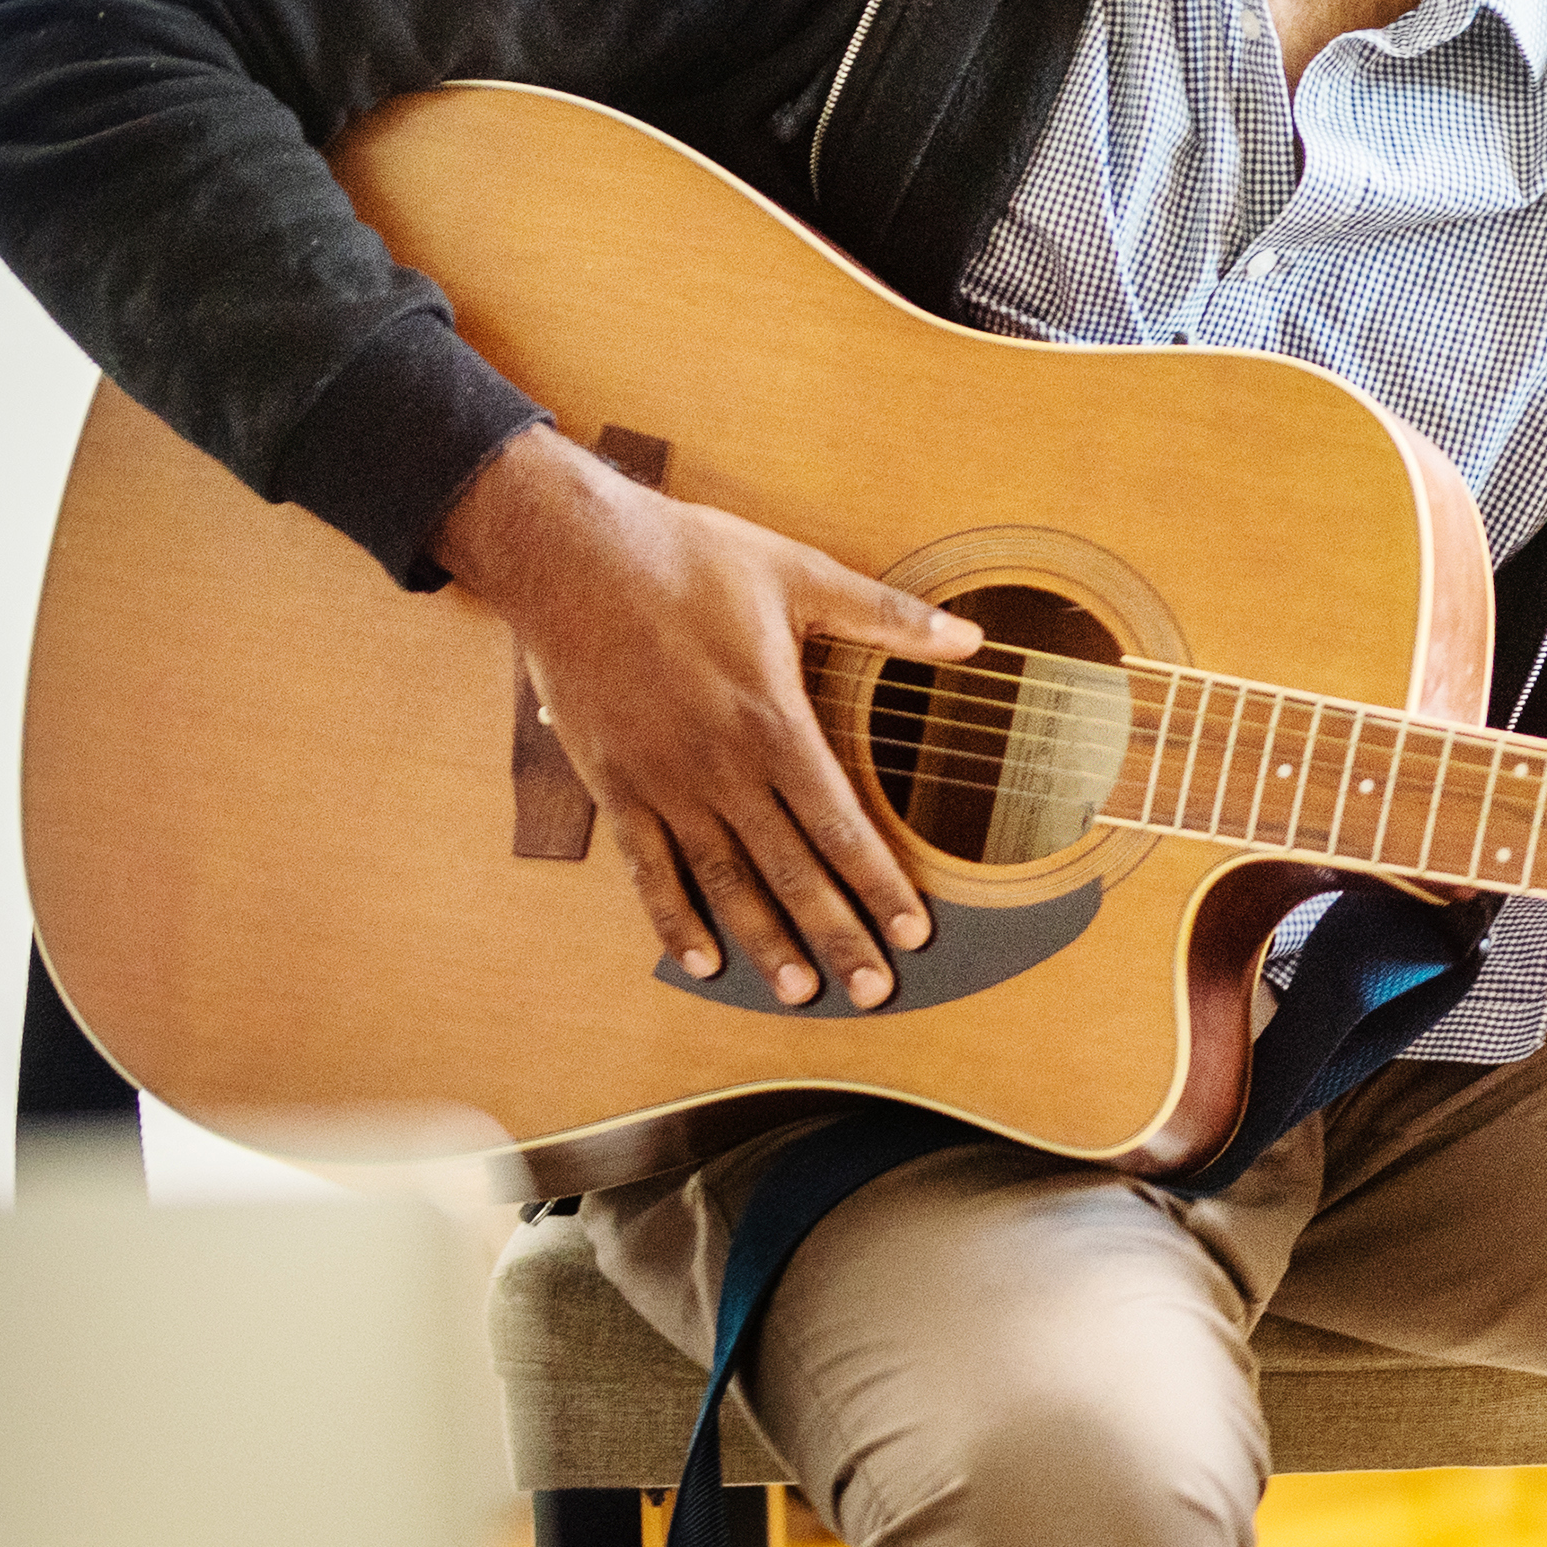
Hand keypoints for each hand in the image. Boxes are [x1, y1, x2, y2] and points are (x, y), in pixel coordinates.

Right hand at [435, 424, 983, 1006]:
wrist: (572, 554)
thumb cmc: (690, 559)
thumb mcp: (801, 575)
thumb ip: (889, 618)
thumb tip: (974, 639)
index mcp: (775, 722)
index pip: (841, 825)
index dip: (879, 884)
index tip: (914, 932)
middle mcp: (721, 767)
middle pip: (790, 870)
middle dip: (836, 934)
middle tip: (873, 991)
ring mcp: (663, 781)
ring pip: (723, 880)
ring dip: (764, 940)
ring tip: (799, 992)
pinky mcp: (614, 783)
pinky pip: (646, 866)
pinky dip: (672, 916)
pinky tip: (699, 959)